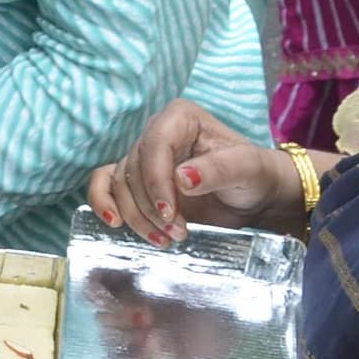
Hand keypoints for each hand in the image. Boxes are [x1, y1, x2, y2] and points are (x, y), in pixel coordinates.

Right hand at [87, 102, 297, 245]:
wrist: (254, 197)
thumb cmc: (254, 174)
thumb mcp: (245, 169)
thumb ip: (217, 170)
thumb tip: (181, 178)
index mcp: (179, 118)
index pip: (154, 145)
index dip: (156, 181)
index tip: (169, 213)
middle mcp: (156, 133)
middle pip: (134, 169)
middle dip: (150, 207)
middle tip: (176, 233)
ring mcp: (145, 159)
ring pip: (120, 184)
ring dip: (136, 216)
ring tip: (164, 240)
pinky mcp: (138, 183)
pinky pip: (107, 186)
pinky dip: (104, 203)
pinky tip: (113, 223)